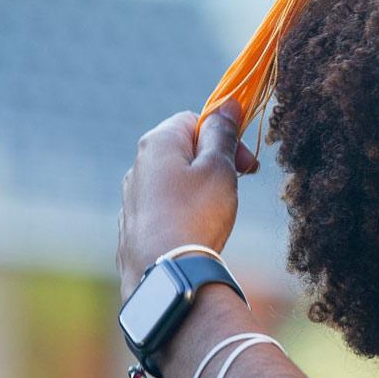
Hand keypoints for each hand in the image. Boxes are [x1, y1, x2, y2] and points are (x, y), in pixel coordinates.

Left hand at [118, 106, 260, 296]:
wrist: (165, 273)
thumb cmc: (196, 215)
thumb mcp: (219, 169)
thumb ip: (222, 134)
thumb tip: (227, 104)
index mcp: (158, 143)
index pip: (193, 119)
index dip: (224, 135)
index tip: (246, 162)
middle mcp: (138, 165)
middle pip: (182, 150)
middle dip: (214, 163)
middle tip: (237, 186)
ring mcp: (132, 198)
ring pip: (172, 182)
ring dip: (198, 190)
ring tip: (217, 214)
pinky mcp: (132, 227)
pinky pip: (163, 209)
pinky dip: (182, 213)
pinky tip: (195, 233)